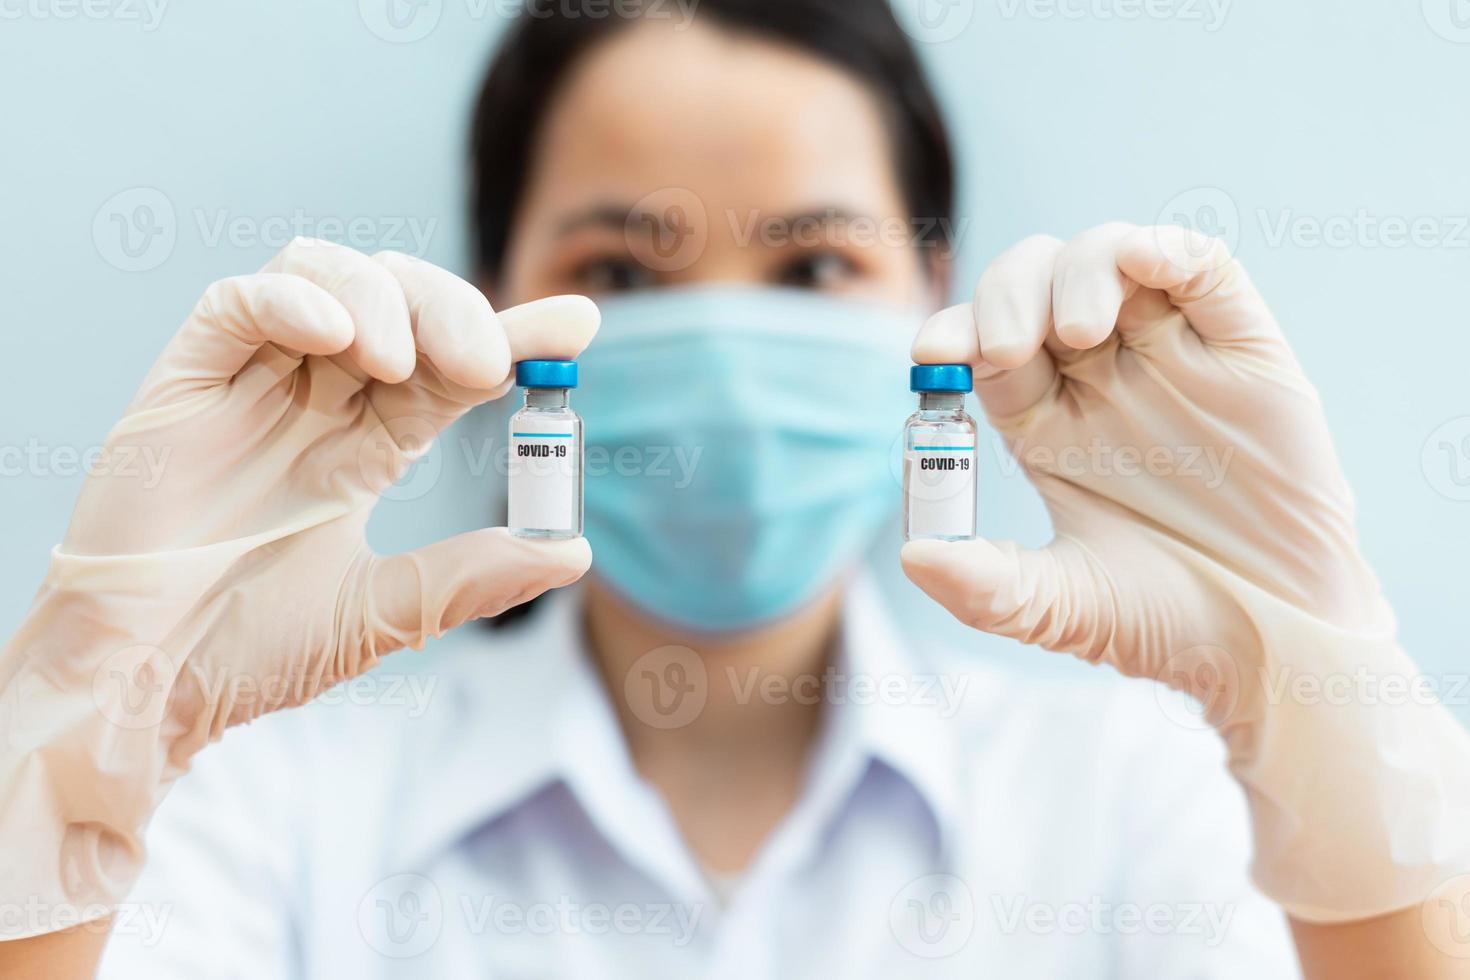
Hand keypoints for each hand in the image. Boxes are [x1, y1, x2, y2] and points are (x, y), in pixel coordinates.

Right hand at [0, 238, 598, 936]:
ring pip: (323, 274)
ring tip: (398, 364)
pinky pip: (236, 304)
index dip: (512, 336)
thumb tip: (575, 552)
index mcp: (363, 446)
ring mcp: (248, 385)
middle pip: (397, 300)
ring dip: (380, 298)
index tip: (577, 326)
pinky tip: (334, 338)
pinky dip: (292, 300)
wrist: (145, 689)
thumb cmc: (249, 654)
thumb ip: (474, 576)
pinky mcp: (183, 383)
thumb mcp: (387, 613)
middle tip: (487, 362)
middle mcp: (313, 401)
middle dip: (453, 310)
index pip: (448, 367)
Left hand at [901, 223, 1469, 922]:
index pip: (982, 347)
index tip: (933, 354)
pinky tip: (1146, 263)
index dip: (953, 333)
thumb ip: (985, 585)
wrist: (1279, 640)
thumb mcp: (1061, 608)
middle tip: (1009, 347)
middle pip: (1032, 287)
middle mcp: (1099, 378)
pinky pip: (1204, 267)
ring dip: (1079, 270)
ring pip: (1108, 259)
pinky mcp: (1242, 348)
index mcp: (1044, 423)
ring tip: (1081, 329)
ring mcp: (1171, 355)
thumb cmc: (1168, 623)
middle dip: (1007, 294)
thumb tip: (912, 555)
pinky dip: (1168, 247)